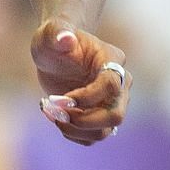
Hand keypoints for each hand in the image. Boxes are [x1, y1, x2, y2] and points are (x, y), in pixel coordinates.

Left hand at [29, 17, 129, 145]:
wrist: (55, 51)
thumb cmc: (54, 39)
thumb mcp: (50, 33)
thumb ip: (58, 33)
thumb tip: (67, 38)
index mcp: (112, 60)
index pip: (111, 86)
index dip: (87, 97)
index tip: (59, 98)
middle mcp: (119, 84)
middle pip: (115, 115)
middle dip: (84, 120)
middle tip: (55, 110)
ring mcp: (111, 102)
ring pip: (105, 131)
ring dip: (75, 129)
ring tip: (50, 112)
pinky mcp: (99, 115)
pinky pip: (93, 136)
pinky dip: (72, 133)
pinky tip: (53, 116)